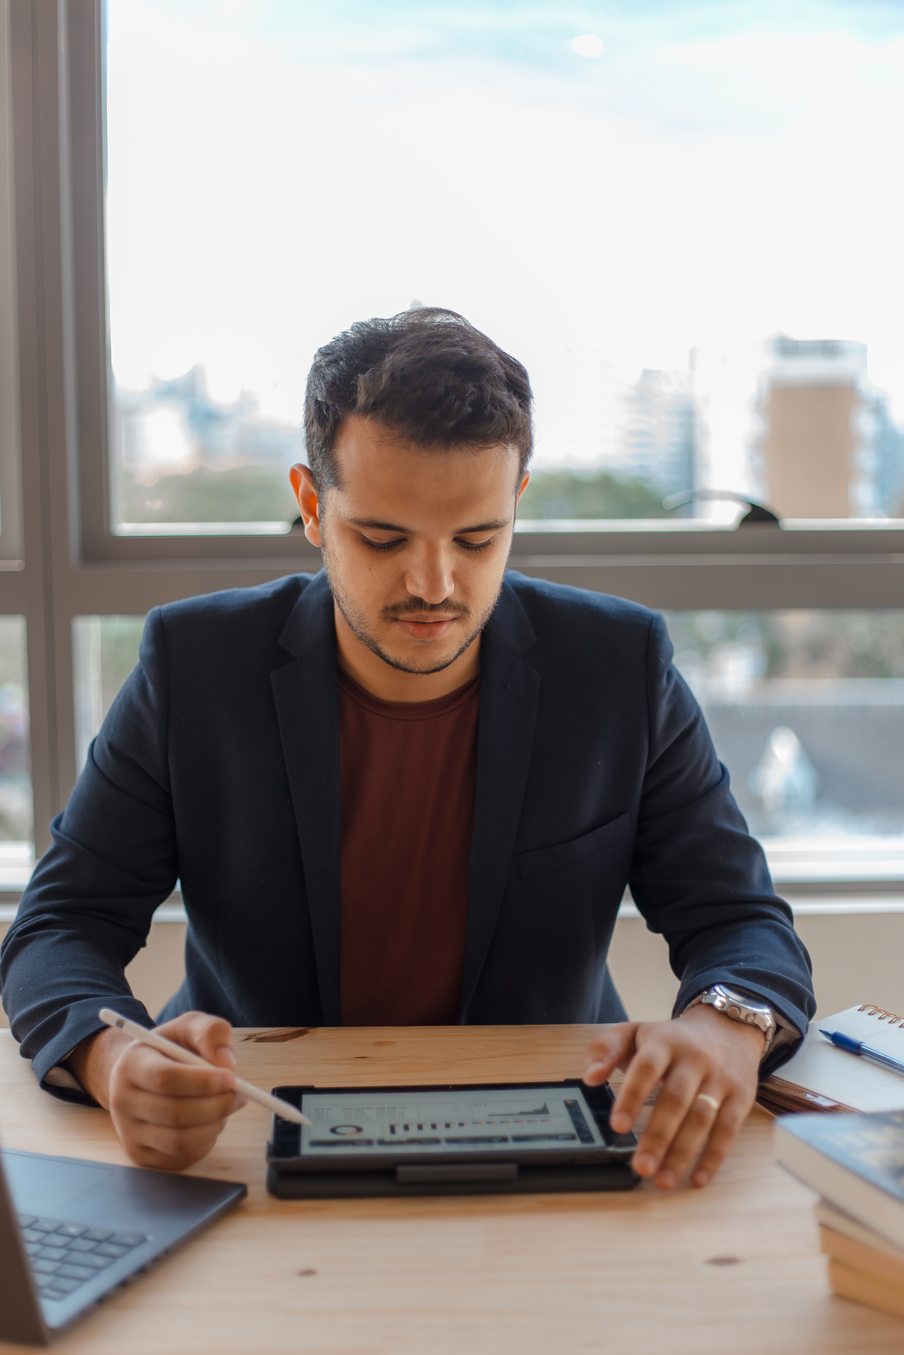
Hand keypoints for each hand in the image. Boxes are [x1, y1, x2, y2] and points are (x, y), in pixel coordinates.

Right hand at [67, 1012, 246, 1170]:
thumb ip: (211, 1033)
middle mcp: (122, 1101)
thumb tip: (227, 1063)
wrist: (139, 1074)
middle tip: (239, 1096)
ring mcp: (128, 1132)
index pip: (165, 1078)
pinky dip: (205, 1142)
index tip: (232, 1078)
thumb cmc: (169, 1049)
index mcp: (132, 1065)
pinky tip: (208, 1123)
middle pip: (174, 1113)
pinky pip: (180, 1157)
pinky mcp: (140, 1155)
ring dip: (213, 1126)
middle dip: (216, 1106)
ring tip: (224, 1107)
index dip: (202, 1081)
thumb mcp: (189, 1027)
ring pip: (179, 1141)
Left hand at [583, 1003, 764, 1189]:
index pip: (646, 1068)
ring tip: (662, 1180)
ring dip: (682, 1153)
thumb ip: (606, 1049)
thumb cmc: (672, 1038)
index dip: (632, 1097)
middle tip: (640, 1167)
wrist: (727, 1027)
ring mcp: (720, 1079)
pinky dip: (713, 1157)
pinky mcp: (740, 1098)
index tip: (618, 1126)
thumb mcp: (636, 1032)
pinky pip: (728, 1130)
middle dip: (658, 1136)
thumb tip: (590, 1077)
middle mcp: (694, 1059)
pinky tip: (697, 1178)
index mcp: (664, 1042)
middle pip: (675, 1099)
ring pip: (702, 1118)